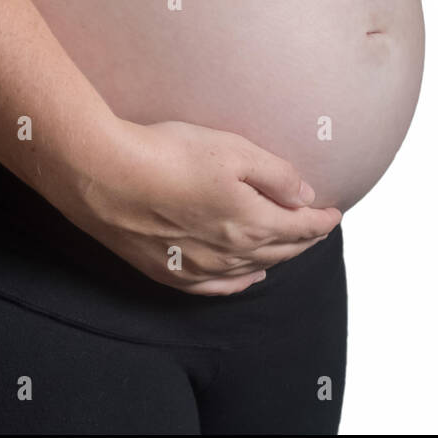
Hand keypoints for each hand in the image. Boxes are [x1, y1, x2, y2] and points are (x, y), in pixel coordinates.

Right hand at [60, 118, 341, 295]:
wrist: (102, 174)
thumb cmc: (168, 155)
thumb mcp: (235, 151)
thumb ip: (277, 176)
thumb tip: (306, 196)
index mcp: (251, 222)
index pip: (301, 228)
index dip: (322, 221)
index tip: (335, 212)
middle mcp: (229, 252)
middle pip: (280, 250)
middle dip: (305, 239)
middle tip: (318, 228)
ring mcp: (198, 267)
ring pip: (252, 268)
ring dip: (277, 258)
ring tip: (291, 248)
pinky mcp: (167, 271)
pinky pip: (216, 287)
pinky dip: (239, 281)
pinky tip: (247, 276)